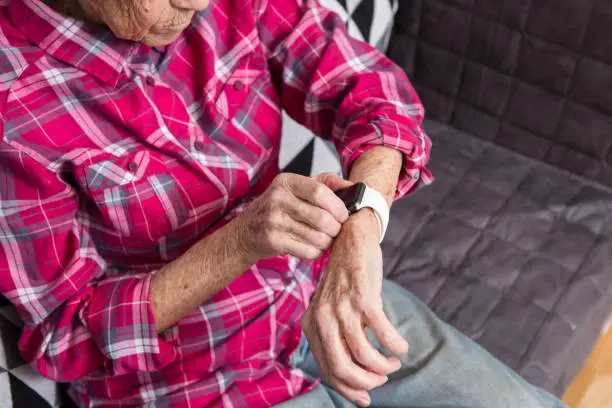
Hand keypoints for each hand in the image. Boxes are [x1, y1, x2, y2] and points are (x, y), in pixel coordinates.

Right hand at [234, 172, 351, 263]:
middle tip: (337, 230)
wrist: (246, 232)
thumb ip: (325, 183)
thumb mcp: (296, 188)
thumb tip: (354, 187)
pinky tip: (314, 247)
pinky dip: (316, 252)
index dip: (337, 205)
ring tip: (327, 239)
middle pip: (321, 217)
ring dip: (327, 241)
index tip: (344, 214)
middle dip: (336, 228)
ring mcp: (274, 221)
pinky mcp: (273, 241)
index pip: (319, 191)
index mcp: (286, 181)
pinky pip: (307, 250)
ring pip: (316, 237)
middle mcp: (277, 199)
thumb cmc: (277, 208)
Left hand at [301, 210, 408, 406]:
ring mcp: (342, 308)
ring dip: (384, 365)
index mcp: (311, 325)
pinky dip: (396, 345)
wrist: (349, 239)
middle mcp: (322, 318)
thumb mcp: (333, 309)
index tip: (367, 398)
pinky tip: (401, 345)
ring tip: (394, 361)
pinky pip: (383, 333)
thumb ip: (338, 337)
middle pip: (343, 369)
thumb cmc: (346, 280)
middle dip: (367, 382)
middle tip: (383, 378)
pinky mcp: (363, 297)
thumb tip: (357, 375)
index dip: (349, 389)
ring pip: (364, 355)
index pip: (327, 370)